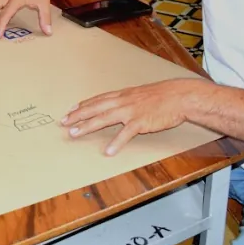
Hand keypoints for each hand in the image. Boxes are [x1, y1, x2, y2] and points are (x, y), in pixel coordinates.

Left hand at [62, 78, 203, 155]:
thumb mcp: (141, 94)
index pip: (97, 100)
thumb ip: (128, 100)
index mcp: (122, 95)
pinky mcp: (141, 122)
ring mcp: (131, 111)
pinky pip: (126, 134)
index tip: (69, 110)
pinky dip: (116, 142)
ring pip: (104, 119)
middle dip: (77, 116)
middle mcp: (122, 102)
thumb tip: (118, 106)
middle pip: (94, 108)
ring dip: (87, 127)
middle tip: (63, 123)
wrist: (180, 96)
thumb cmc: (163, 95)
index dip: (82, 106)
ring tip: (74, 134)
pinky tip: (108, 151)